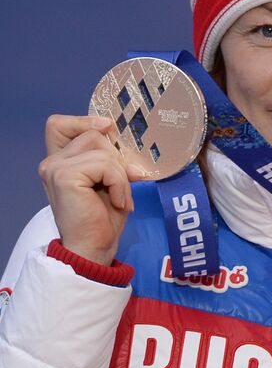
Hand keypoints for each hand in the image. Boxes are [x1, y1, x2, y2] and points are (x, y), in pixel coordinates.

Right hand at [39, 115, 142, 264]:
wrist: (94, 248)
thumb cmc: (102, 218)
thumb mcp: (110, 180)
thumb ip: (109, 158)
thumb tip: (123, 139)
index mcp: (60, 161)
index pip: (59, 124)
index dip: (83, 120)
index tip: (107, 127)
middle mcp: (52, 162)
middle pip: (93, 135)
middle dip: (117, 159)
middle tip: (123, 186)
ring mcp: (55, 168)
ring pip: (103, 151)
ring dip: (121, 175)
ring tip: (120, 198)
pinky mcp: (64, 176)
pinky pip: (106, 165)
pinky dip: (120, 183)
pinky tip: (117, 201)